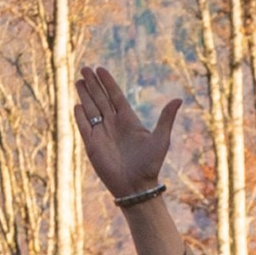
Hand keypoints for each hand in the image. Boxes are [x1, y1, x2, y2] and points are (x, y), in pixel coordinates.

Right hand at [75, 64, 182, 203]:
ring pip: (91, 109)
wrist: (136, 186)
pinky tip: (77, 105)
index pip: (115, 96)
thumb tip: (179, 98)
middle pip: (101, 99)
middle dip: (93, 84)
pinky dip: (80, 116)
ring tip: (79, 81)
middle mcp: (114, 124)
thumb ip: (166, 118)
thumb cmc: (151, 164)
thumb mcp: (161, 139)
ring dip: (85, 95)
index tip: (100, 69)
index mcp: (129, 120)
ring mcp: (102, 134)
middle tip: (85, 68)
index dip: (108, 83)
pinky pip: (84, 127)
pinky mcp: (92, 145)